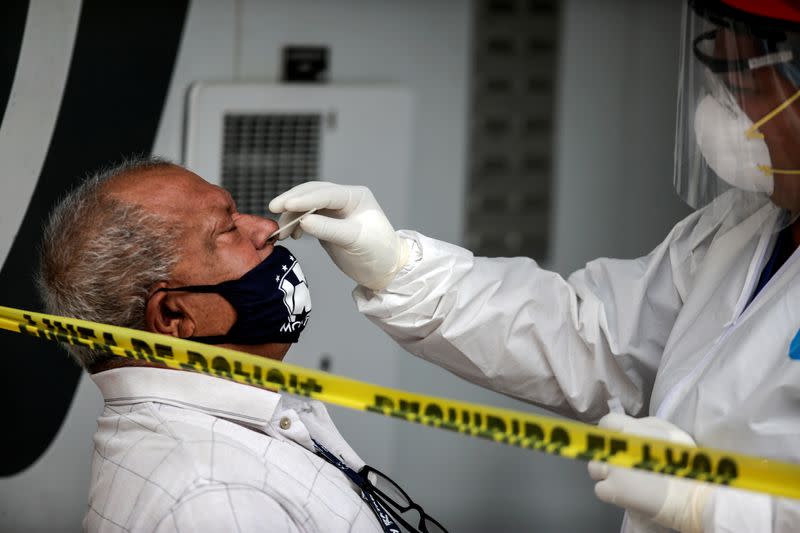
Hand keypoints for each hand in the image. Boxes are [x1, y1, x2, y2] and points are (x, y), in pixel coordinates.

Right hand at [269, 182, 409, 289]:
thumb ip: (329, 229)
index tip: (285, 205)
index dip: (304, 199)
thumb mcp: (355, 241)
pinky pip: (305, 218)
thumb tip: (303, 221)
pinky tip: (291, 235)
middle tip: (273, 209)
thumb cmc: (378, 253)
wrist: (385, 270)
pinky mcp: (326, 224)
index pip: (325, 194)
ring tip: (281, 232)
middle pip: (311, 194)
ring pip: (306, 206)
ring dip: (291, 216)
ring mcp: (333, 211)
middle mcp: (343, 199)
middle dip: (292, 201)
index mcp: (355, 196)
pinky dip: (295, 224)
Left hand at [588, 413, 712, 532]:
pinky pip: (600, 489)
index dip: (610, 433)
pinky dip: (611, 494)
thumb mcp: (671, 434)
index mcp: (635, 429)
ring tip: (626, 482)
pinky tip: (628, 496)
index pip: (607, 422)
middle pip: (599, 448)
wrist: (695, 498)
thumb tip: (628, 427)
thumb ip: (646, 427)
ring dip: (607, 475)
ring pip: (595, 468)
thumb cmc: (688, 465)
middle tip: (623, 467)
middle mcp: (620, 446)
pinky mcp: (614, 490)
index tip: (618, 443)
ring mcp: (614, 468)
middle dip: (608, 457)